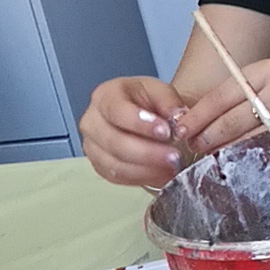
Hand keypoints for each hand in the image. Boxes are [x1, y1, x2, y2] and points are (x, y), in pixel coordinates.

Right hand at [80, 75, 189, 189]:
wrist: (140, 115)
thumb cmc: (146, 101)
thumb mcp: (161, 91)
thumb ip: (169, 101)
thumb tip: (178, 117)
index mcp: (105, 96)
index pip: (117, 111)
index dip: (141, 124)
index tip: (166, 132)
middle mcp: (92, 121)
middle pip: (114, 142)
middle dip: (147, 152)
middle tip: (174, 156)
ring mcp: (92, 146)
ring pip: (115, 164)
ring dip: (146, 169)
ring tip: (171, 167)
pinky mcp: (99, 165)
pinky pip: (118, 177)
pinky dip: (142, 178)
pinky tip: (162, 174)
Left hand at [179, 56, 269, 161]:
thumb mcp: (265, 86)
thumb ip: (236, 99)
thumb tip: (194, 126)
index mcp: (265, 71)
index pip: (222, 96)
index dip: (198, 116)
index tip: (181, 130)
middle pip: (233, 120)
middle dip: (208, 138)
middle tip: (192, 149)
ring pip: (250, 140)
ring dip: (226, 152)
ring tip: (210, 158)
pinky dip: (251, 160)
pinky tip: (238, 165)